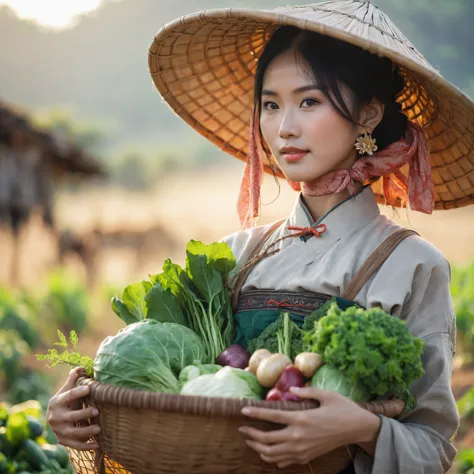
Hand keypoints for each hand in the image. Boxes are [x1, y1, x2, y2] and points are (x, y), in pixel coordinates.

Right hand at [46, 367, 100, 449]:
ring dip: (86, 431)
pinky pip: (74, 446)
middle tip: (97, 410)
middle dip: (83, 414)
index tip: (89, 388)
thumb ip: (72, 379)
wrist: (53, 418)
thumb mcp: (66, 390)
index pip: (68, 396)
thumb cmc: (65, 400)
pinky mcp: (62, 441)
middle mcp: (55, 417)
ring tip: (99, 429)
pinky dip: (86, 446)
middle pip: (70, 417)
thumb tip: (79, 367)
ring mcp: (58, 431)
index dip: (77, 392)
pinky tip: (98, 445)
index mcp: (56, 402)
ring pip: (72, 433)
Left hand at [239, 386, 380, 468]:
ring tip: (250, 441)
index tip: (243, 410)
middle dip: (251, 435)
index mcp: (302, 418)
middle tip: (241, 429)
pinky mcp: (307, 457)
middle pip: (267, 439)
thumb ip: (305, 391)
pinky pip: (284, 461)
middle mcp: (299, 436)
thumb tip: (290, 387)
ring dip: (258, 448)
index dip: (256, 413)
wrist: (357, 429)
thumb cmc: (342, 407)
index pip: (272, 416)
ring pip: (273, 454)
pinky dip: (272, 457)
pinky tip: (267, 451)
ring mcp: (302, 449)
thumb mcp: (325, 394)